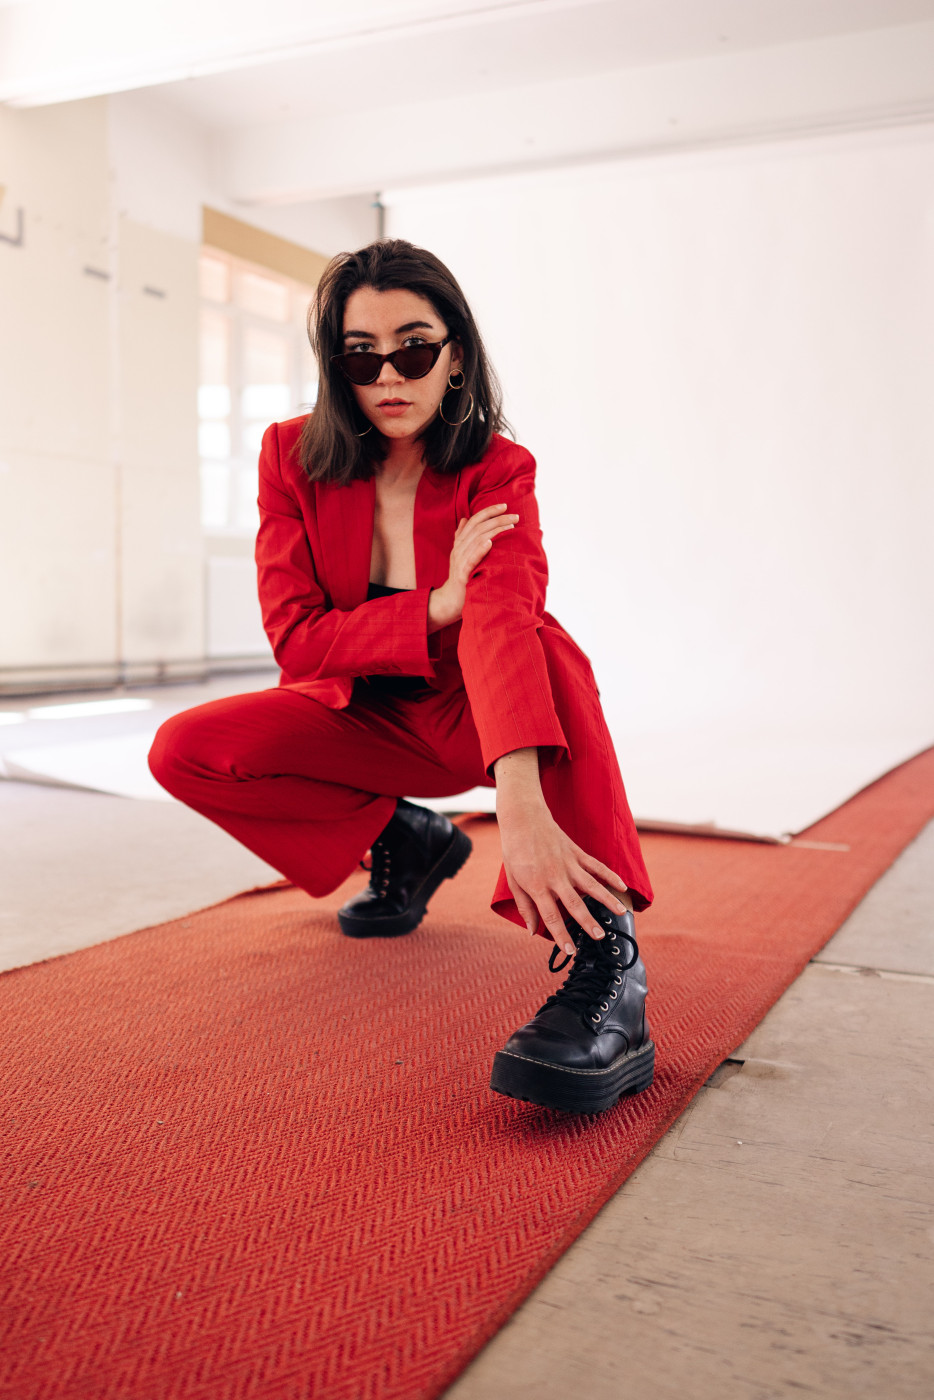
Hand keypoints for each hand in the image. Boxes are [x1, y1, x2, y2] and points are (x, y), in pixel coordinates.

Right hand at [428, 503, 518, 630]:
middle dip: (498, 519)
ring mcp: (459, 560)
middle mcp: (459, 548)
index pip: (474, 520)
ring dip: (494, 531)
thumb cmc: (461, 576)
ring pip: (477, 539)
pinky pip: (471, 559)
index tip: (504, 506)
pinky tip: (489, 542)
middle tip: (515, 516)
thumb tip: (465, 519)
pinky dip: (480, 549)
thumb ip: (462, 537)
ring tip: (509, 526)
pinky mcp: (462, 573)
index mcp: (460, 542)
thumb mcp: (461, 554)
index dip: (488, 511)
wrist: (451, 599)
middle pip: (479, 527)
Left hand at [498, 799, 631, 956]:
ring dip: (607, 900)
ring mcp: (568, 864)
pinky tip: (622, 887)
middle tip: (599, 936)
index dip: (561, 935)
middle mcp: (555, 877)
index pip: (551, 915)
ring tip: (621, 914)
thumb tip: (532, 932)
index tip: (570, 950)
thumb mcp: (513, 881)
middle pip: (574, 903)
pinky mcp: (577, 853)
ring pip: (591, 885)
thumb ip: (525, 907)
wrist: (523, 818)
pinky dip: (610, 876)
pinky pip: (597, 866)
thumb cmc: (515, 851)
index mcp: (537, 885)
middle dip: (588, 922)